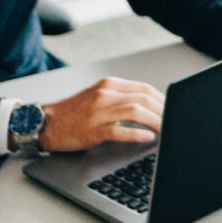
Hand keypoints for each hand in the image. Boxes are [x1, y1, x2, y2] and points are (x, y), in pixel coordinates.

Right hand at [40, 77, 164, 152]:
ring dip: (155, 121)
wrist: (47, 123)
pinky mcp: (92, 129)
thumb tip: (151, 106)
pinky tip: (148, 137)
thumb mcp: (100, 97)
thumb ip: (122, 98)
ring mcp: (98, 111)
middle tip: (174, 121)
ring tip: (167, 129)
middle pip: (143, 99)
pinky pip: (118, 130)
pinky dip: (136, 134)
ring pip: (135, 112)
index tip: (174, 109)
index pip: (145, 89)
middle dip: (163, 111)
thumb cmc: (74, 112)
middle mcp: (105, 94)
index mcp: (109, 85)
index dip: (163, 100)